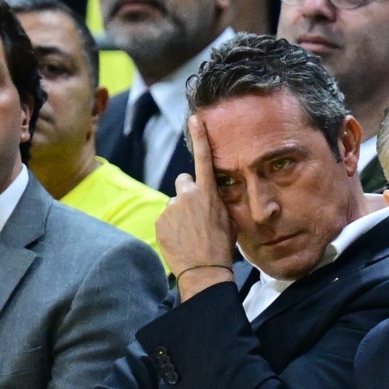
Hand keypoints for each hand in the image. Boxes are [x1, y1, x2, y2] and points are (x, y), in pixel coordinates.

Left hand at [156, 115, 235, 300]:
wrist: (204, 270)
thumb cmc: (222, 246)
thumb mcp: (229, 219)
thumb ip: (217, 202)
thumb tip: (211, 197)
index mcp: (208, 193)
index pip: (203, 158)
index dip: (199, 137)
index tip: (193, 118)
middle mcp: (188, 195)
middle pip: (183, 182)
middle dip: (187, 193)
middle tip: (194, 214)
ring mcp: (172, 207)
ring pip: (174, 204)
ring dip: (179, 213)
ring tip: (188, 233)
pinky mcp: (160, 220)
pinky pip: (165, 218)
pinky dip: (170, 226)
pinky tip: (179, 240)